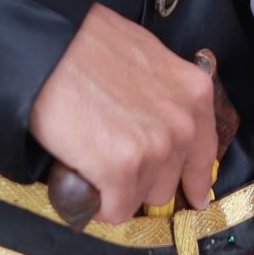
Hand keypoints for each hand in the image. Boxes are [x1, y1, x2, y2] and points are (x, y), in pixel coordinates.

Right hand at [28, 3, 218, 220]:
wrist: (50, 46)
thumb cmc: (88, 44)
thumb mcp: (147, 59)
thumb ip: (163, 95)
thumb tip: (154, 123)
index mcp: (194, 94)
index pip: (204, 153)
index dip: (195, 180)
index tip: (195, 198)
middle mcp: (183, 125)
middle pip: (168, 182)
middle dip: (140, 178)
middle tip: (110, 159)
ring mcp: (155, 149)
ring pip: (140, 198)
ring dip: (117, 189)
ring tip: (91, 161)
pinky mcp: (122, 170)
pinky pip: (116, 210)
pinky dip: (97, 204)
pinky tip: (82, 180)